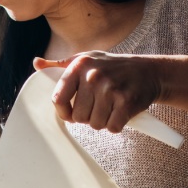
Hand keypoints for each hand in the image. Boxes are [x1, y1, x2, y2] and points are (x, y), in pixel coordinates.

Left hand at [34, 53, 164, 132]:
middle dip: (88, 116)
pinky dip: (117, 125)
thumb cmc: (114, 67)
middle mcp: (93, 76)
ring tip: (111, 106)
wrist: (150, 71)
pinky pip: (112, 128)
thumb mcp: (86, 59)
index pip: (58, 99)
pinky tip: (121, 112)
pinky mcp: (126, 102)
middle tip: (99, 105)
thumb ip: (60, 64)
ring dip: (103, 121)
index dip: (64, 112)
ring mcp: (110, 89)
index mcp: (79, 65)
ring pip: (95, 124)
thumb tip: (37, 63)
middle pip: (78, 117)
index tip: (71, 113)